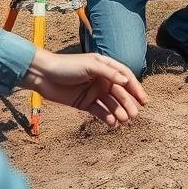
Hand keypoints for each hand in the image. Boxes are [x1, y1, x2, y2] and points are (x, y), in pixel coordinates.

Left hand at [19, 49, 146, 127]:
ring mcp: (93, 92)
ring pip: (111, 104)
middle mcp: (101, 79)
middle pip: (119, 93)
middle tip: (134, 115)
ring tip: (124, 121)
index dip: (135, 88)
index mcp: (105, 67)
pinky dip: (107, 117)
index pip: (125, 77)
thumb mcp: (90, 65)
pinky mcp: (84, 103)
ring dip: (119, 112)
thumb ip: (109, 73)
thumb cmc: (67, 65)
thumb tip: (126, 80)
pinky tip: (113, 123)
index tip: (143, 100)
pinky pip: (99, 111)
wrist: (44, 76)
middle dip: (128, 104)